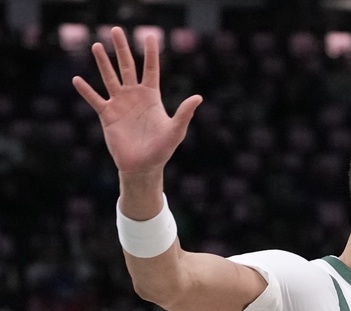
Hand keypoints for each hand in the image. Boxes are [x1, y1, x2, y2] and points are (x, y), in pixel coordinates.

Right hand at [72, 26, 200, 177]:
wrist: (143, 166)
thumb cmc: (162, 149)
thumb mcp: (175, 130)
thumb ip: (184, 113)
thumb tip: (198, 97)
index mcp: (151, 96)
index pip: (151, 69)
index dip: (151, 53)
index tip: (150, 35)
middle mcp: (134, 96)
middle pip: (127, 67)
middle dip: (122, 49)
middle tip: (116, 30)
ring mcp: (120, 104)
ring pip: (110, 78)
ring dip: (103, 63)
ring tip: (96, 45)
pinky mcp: (107, 115)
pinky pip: (94, 100)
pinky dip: (86, 91)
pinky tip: (77, 80)